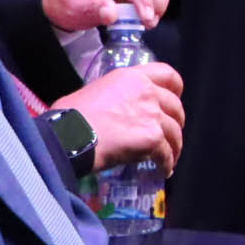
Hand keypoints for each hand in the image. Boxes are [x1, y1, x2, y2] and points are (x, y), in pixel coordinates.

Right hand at [58, 63, 185, 171]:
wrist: (68, 136)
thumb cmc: (71, 116)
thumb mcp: (96, 90)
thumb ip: (116, 96)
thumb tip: (115, 110)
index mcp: (132, 77)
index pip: (167, 74)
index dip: (175, 89)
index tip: (174, 99)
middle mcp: (147, 92)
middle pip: (175, 106)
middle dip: (176, 122)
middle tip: (170, 133)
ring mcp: (152, 115)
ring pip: (174, 132)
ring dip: (175, 146)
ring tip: (170, 158)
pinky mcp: (152, 138)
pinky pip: (166, 154)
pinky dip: (167, 163)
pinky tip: (164, 170)